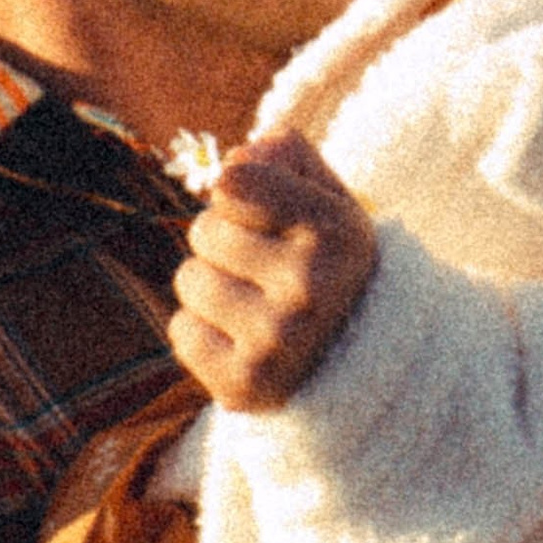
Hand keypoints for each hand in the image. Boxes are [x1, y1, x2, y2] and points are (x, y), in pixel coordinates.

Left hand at [169, 133, 378, 411]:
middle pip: (204, 230)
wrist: (360, 364)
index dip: (238, 194)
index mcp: (335, 233)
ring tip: (254, 305)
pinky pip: (181, 330)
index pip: (232, 182)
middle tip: (263, 269)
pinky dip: (203, 332)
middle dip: (223, 244)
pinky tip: (243, 340)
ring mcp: (277, 340)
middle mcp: (310, 286)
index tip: (265, 214)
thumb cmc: (328, 266)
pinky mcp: (244, 384)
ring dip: (210, 288)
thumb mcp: (329, 202)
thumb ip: (288, 159)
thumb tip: (235, 158)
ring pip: (189, 279)